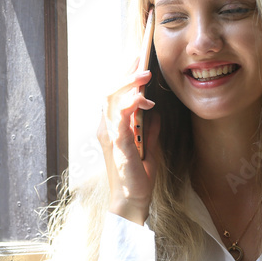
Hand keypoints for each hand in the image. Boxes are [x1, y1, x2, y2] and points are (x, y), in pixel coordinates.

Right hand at [98, 66, 161, 224]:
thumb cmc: (137, 177)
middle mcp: (107, 129)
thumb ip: (149, 130)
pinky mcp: (118, 147)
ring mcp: (110, 138)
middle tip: (142, 64)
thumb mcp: (148, 147)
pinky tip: (142, 100)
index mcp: (112, 127)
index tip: (136, 58)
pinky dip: (129, 108)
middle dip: (126, 75)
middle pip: (110, 93)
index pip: (114, 95)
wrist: (132, 202)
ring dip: (128, 86)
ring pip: (112, 102)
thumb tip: (154, 113)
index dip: (123, 75)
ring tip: (144, 76)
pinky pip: (120, 122)